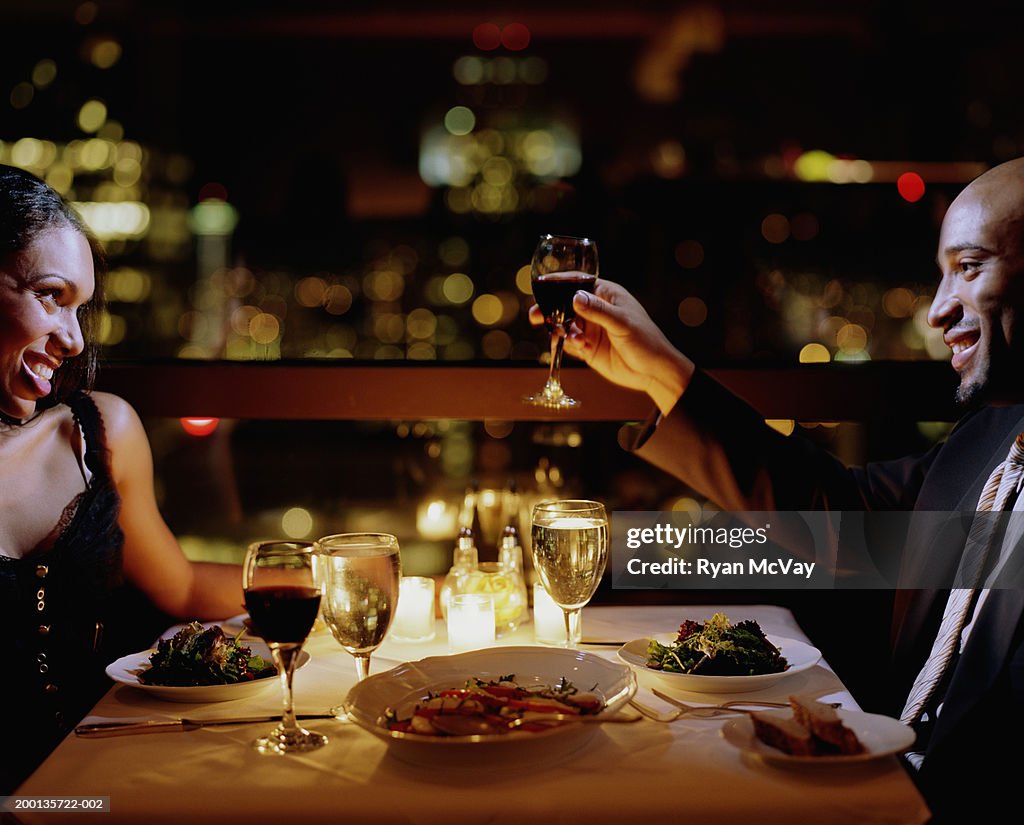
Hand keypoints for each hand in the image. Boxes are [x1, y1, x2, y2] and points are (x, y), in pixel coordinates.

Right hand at [528, 279, 694, 414]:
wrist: (653, 372)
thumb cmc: (646, 341)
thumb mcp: (622, 323)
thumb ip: (598, 311)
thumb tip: (575, 298)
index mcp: (606, 295)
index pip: (578, 282)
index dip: (559, 282)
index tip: (542, 284)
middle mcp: (595, 310)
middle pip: (564, 304)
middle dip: (550, 310)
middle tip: (536, 316)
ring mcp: (590, 329)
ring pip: (564, 324)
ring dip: (561, 330)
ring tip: (571, 338)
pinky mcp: (587, 348)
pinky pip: (569, 342)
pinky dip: (569, 344)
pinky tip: (581, 347)